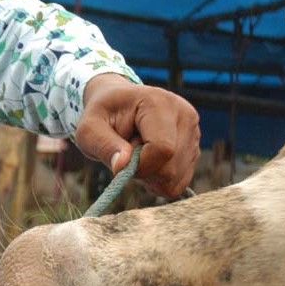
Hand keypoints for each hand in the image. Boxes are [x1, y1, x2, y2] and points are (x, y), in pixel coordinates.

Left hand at [75, 74, 199, 197]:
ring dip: (152, 177)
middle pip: (172, 168)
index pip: (163, 149)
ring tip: (138, 155)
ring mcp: (194, 132)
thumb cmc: (102, 117)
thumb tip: (122, 167)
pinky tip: (149, 162)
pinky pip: (180, 182)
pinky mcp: (194, 148)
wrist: (117, 106)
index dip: (140, 166)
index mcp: (159, 103)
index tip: (122, 161)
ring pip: (178, 179)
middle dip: (144, 172)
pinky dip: (161, 180)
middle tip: (128, 154)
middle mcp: (185, 115)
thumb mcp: (89, 130)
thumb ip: (103, 146)